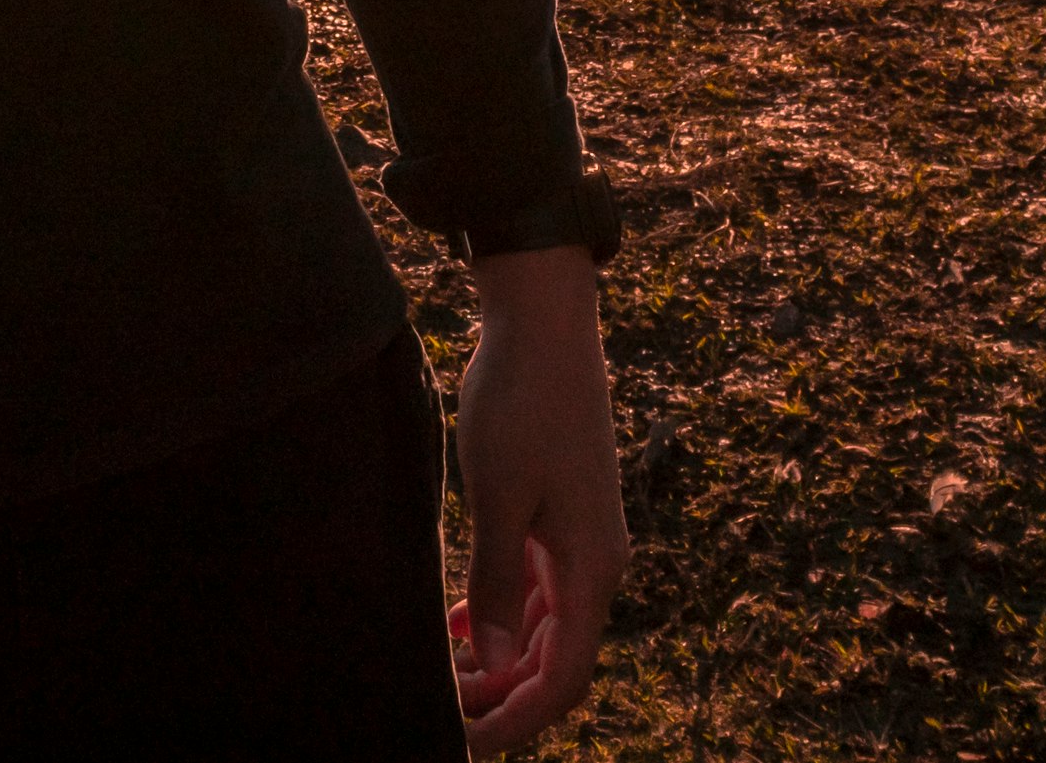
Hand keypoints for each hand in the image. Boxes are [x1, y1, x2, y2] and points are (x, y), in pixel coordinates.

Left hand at [449, 244, 624, 751]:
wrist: (545, 325)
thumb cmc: (520, 403)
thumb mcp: (498, 496)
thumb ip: (498, 580)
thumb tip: (497, 661)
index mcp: (592, 566)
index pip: (567, 676)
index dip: (521, 719)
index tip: (470, 741)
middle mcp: (597, 563)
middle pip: (560, 662)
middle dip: (507, 698)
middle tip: (448, 715)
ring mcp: (580, 541)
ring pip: (548, 629)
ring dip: (503, 660)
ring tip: (447, 676)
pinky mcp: (561, 519)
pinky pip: (538, 591)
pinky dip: (504, 617)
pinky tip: (462, 628)